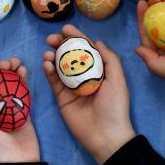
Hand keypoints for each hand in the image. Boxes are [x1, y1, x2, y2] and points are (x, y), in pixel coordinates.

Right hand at [41, 25, 134, 164]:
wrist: (105, 136)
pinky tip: (46, 63)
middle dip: (60, 44)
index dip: (77, 37)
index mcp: (98, 71)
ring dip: (52, 56)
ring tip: (48, 51)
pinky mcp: (61, 97)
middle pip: (69, 56)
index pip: (86, 50)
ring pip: (59, 66)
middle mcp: (84, 77)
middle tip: (52, 38)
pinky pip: (53, 81)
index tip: (66, 28)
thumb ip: (109, 59)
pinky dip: (48, 71)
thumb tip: (97, 41)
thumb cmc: (115, 106)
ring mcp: (71, 87)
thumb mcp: (118, 79)